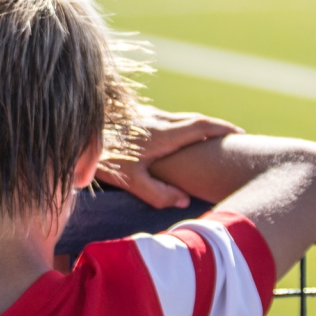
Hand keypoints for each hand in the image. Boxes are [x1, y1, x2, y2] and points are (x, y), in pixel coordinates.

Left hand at [97, 110, 241, 208]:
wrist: (75, 128)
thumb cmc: (102, 156)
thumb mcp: (130, 180)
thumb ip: (158, 193)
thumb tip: (184, 200)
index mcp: (163, 134)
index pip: (202, 125)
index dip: (223, 129)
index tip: (240, 134)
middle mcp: (157, 119)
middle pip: (195, 119)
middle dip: (216, 128)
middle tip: (232, 139)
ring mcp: (145, 114)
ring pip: (180, 118)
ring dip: (198, 126)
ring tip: (209, 141)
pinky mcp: (135, 115)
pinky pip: (166, 119)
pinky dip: (180, 126)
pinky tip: (176, 139)